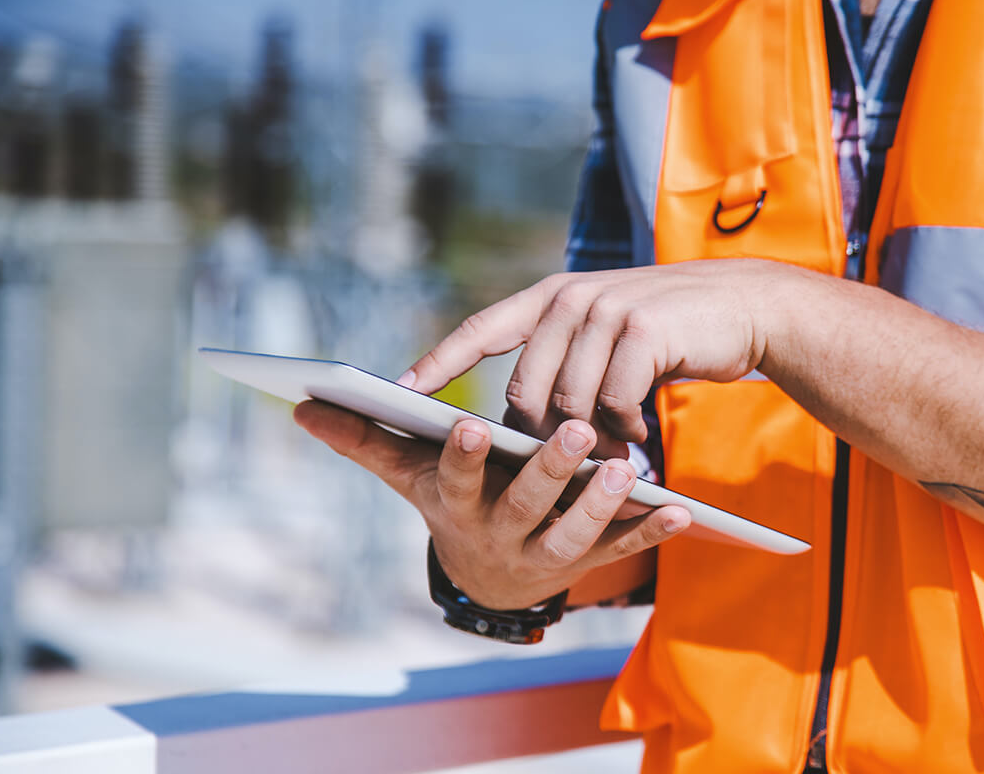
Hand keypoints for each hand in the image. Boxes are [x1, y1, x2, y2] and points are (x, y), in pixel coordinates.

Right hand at [293, 401, 690, 609]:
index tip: (471, 421)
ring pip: (577, 534)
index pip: (457, 480)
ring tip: (629, 468)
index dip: (463, 456)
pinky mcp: (588, 561)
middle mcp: (502, 534)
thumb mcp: (407, 476)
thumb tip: (301, 406)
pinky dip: (650, 531)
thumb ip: (362, 439)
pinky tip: (681, 509)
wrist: (487, 577)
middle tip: (577, 430)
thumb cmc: (448, 505)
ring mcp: (548, 552)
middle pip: (526, 506)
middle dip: (549, 471)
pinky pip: (622, 550)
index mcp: (458, 506)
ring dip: (603, 504)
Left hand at [399, 259, 782, 447]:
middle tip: (560, 468)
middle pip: (525, 389)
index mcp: (552, 296)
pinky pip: (614, 404)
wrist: (744, 307)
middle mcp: (571, 297)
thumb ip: (565, 359)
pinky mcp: (643, 332)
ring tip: (610, 459)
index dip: (439, 362)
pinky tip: (641, 438)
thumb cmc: (671, 330)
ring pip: (569, 403)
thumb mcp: (608, 331)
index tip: (398, 391)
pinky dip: (625, 431)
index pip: (481, 330)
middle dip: (537, 439)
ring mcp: (606, 311)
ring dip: (587, 442)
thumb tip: (525, 422)